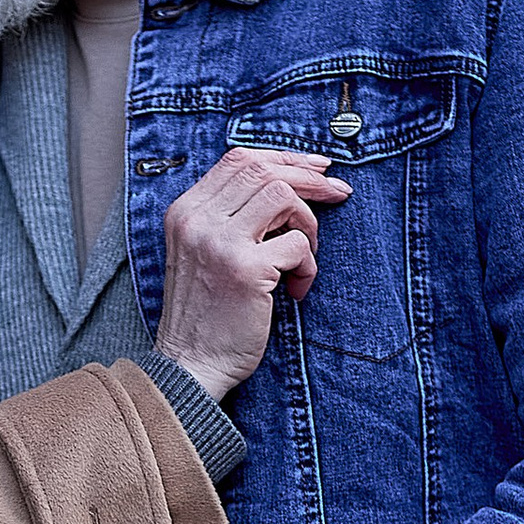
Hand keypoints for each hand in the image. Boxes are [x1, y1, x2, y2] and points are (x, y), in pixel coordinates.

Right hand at [158, 145, 349, 399]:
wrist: (191, 365)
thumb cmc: (206, 313)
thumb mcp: (202, 252)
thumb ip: (230, 217)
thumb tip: (287, 182)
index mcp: (185, 211)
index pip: (239, 159)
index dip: (284, 158)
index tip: (316, 168)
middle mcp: (198, 220)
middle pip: (264, 171)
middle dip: (309, 179)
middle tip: (338, 193)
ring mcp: (220, 243)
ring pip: (283, 197)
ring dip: (307, 223)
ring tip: (305, 255)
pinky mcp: (246, 270)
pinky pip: (296, 245)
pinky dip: (308, 265)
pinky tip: (296, 290)